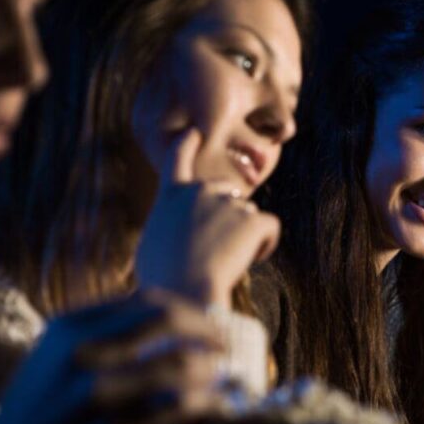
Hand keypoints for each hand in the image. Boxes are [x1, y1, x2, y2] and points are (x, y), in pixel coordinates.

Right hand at [0, 289, 222, 423]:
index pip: (146, 300)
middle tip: (224, 347)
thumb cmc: (40, 410)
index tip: (210, 327)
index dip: (189, 311)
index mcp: (68, 327)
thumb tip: (174, 319)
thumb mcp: (57, 359)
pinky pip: (168, 410)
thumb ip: (105, 335)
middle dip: (204, 330)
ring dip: (207, 370)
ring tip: (219, 380)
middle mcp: (76, 352)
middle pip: (163, 320)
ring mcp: (85, 394)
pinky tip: (214, 404)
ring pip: (173, 366)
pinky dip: (200, 402)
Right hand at [135, 129, 280, 307]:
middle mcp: (200, 191)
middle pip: (229, 191)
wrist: (183, 291)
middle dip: (231, 214)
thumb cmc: (162, 281)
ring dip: (244, 237)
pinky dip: (265, 245)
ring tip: (226, 263)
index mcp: (170, 197)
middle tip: (219, 248)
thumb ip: (172, 232)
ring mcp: (228, 203)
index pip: (178, 160)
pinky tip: (251, 260)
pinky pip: (270, 228)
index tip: (195, 132)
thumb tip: (185, 242)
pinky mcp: (252, 219)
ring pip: (248, 216)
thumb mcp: (153, 250)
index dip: (187, 145)